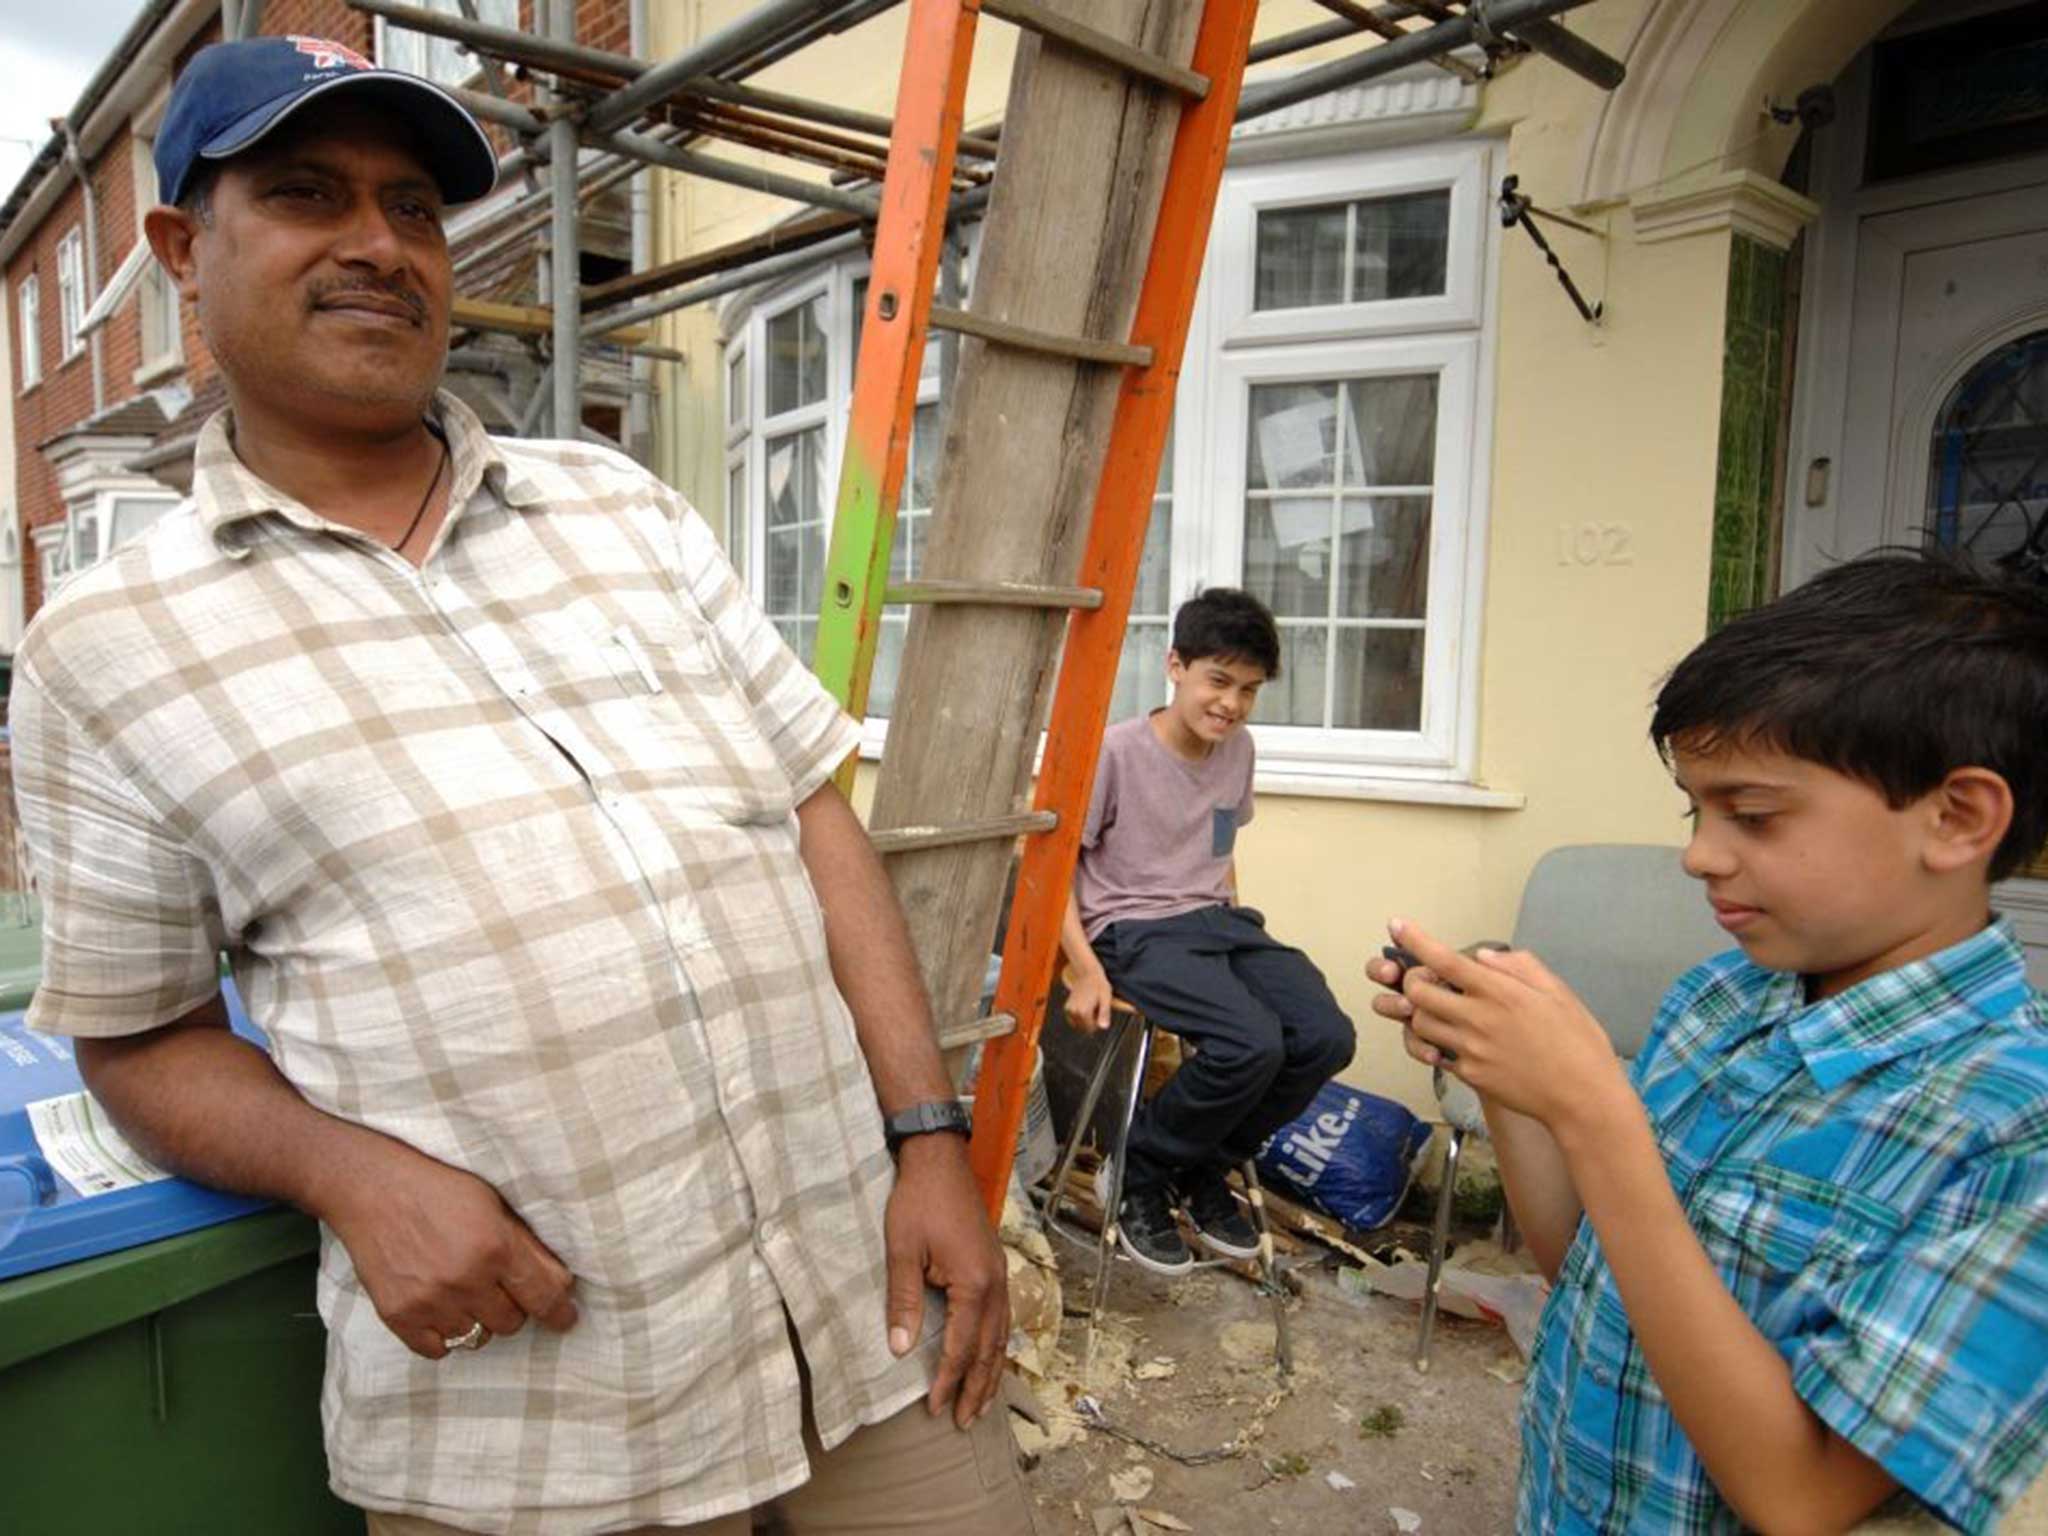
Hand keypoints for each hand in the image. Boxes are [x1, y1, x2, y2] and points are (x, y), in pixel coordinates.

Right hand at [319, 1136, 578, 1359]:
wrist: (372, 1188)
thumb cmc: (439, 1189)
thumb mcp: (494, 1205)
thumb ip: (526, 1246)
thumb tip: (560, 1284)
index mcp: (496, 1247)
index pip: (544, 1298)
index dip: (560, 1313)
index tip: (565, 1319)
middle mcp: (466, 1279)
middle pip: (512, 1323)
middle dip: (513, 1307)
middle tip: (499, 1286)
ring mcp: (430, 1301)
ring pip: (477, 1338)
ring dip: (478, 1319)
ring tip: (464, 1290)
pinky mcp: (398, 1316)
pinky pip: (438, 1350)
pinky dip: (445, 1336)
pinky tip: (442, 1310)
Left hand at [883, 1133, 1009, 1426]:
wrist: (940, 1159)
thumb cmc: (918, 1201)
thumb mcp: (902, 1250)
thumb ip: (904, 1301)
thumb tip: (899, 1348)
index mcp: (974, 1283)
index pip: (962, 1347)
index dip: (947, 1380)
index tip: (934, 1408)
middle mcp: (995, 1284)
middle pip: (990, 1349)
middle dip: (977, 1388)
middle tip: (963, 1421)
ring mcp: (1000, 1274)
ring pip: (1002, 1336)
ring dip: (992, 1372)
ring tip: (982, 1403)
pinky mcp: (996, 1266)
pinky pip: (1003, 1318)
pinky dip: (997, 1345)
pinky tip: (991, 1357)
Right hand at [1063, 969, 1114, 1033]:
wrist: (1087, 973)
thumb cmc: (1099, 985)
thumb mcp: (1106, 998)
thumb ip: (1105, 1014)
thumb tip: (1104, 1027)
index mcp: (1083, 1012)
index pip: (1091, 1028)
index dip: (1098, 1021)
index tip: (1100, 1008)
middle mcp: (1074, 1013)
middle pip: (1084, 1028)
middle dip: (1091, 1021)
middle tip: (1095, 1006)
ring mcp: (1069, 1011)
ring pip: (1079, 1024)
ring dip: (1086, 1019)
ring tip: (1090, 1004)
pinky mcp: (1067, 1008)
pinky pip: (1075, 1020)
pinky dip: (1080, 1016)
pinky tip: (1085, 1005)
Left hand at [1373, 919, 1631, 1130]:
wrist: (1583, 1097)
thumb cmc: (1577, 1040)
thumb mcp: (1557, 991)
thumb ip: (1518, 966)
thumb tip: (1480, 956)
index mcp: (1500, 992)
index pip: (1445, 960)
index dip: (1415, 940)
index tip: (1396, 924)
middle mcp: (1478, 1019)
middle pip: (1418, 993)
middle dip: (1412, 981)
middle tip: (1424, 979)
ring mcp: (1470, 1051)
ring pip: (1420, 1025)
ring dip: (1420, 1012)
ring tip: (1440, 1010)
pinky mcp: (1470, 1076)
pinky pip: (1437, 1054)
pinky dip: (1437, 1043)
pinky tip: (1454, 1039)